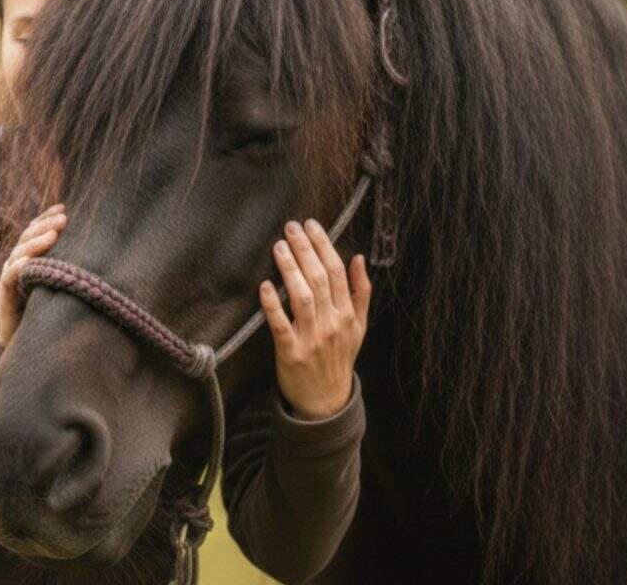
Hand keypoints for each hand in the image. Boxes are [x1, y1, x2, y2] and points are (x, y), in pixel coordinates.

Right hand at [0, 204, 66, 347]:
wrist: (19, 335)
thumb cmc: (45, 305)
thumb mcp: (59, 280)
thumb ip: (68, 264)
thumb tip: (99, 249)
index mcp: (31, 254)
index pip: (36, 229)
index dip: (47, 217)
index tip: (64, 207)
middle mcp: (19, 260)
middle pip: (28, 235)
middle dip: (45, 224)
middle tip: (64, 218)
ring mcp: (11, 274)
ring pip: (20, 252)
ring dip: (36, 242)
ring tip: (52, 235)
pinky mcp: (6, 292)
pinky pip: (11, 276)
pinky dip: (19, 267)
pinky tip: (29, 262)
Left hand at [260, 219, 370, 420]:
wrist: (327, 401)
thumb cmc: (340, 358)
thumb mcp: (359, 327)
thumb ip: (360, 292)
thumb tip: (359, 258)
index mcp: (348, 315)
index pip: (338, 272)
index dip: (324, 245)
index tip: (311, 225)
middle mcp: (332, 324)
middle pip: (320, 279)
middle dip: (305, 250)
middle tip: (290, 228)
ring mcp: (312, 339)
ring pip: (303, 297)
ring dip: (290, 269)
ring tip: (279, 247)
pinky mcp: (291, 353)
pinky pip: (281, 325)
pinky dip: (273, 305)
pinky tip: (266, 286)